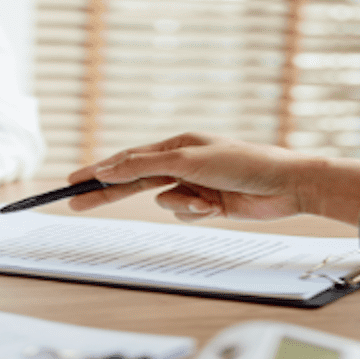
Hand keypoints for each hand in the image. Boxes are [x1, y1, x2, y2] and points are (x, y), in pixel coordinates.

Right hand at [65, 132, 359, 225]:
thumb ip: (143, 165)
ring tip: (206, 201)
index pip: (126, 159)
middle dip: (108, 192)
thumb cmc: (242, 164)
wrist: (287, 186)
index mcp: (175, 145)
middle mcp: (181, 163)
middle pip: (134, 181)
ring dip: (181, 205)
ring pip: (164, 202)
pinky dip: (196, 213)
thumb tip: (107, 168)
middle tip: (75, 202)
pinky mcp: (206, 204)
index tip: (72, 181)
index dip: (97, 171)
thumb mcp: (187, 161)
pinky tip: (216, 207)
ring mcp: (192, 184)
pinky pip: (183, 213)